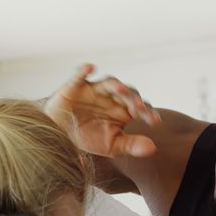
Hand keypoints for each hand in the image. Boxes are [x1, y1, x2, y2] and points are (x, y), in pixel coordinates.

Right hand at [43, 63, 160, 157]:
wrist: (61, 136)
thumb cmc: (88, 138)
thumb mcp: (111, 146)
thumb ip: (131, 145)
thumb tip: (153, 148)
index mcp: (123, 110)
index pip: (140, 108)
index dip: (148, 113)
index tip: (154, 122)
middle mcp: (111, 97)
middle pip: (128, 93)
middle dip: (134, 99)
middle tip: (138, 108)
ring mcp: (94, 90)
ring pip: (109, 83)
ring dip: (116, 85)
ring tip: (120, 89)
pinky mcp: (75, 86)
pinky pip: (80, 75)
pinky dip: (84, 70)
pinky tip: (90, 67)